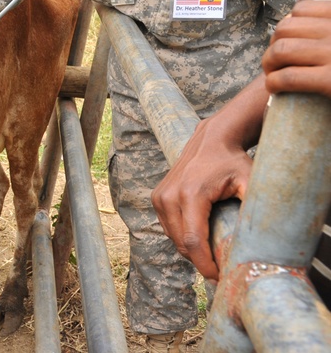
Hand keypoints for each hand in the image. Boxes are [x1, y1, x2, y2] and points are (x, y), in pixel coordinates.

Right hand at [151, 116, 253, 280]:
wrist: (211, 140)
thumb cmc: (233, 162)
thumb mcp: (250, 181)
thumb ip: (253, 207)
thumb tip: (260, 241)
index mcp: (190, 194)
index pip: (192, 240)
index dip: (204, 264)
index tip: (219, 278)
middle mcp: (169, 196)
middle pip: (181, 243)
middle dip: (200, 261)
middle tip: (220, 271)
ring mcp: (160, 197)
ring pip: (173, 238)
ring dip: (190, 250)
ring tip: (212, 255)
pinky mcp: (157, 197)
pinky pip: (168, 228)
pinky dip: (182, 238)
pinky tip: (200, 239)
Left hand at [263, 0, 330, 97]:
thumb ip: (328, 29)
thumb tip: (290, 20)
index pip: (302, 10)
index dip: (287, 27)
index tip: (287, 43)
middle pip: (285, 28)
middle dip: (273, 45)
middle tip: (276, 62)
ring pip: (281, 50)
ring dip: (269, 63)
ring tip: (274, 75)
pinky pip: (288, 77)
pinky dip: (274, 82)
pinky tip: (276, 89)